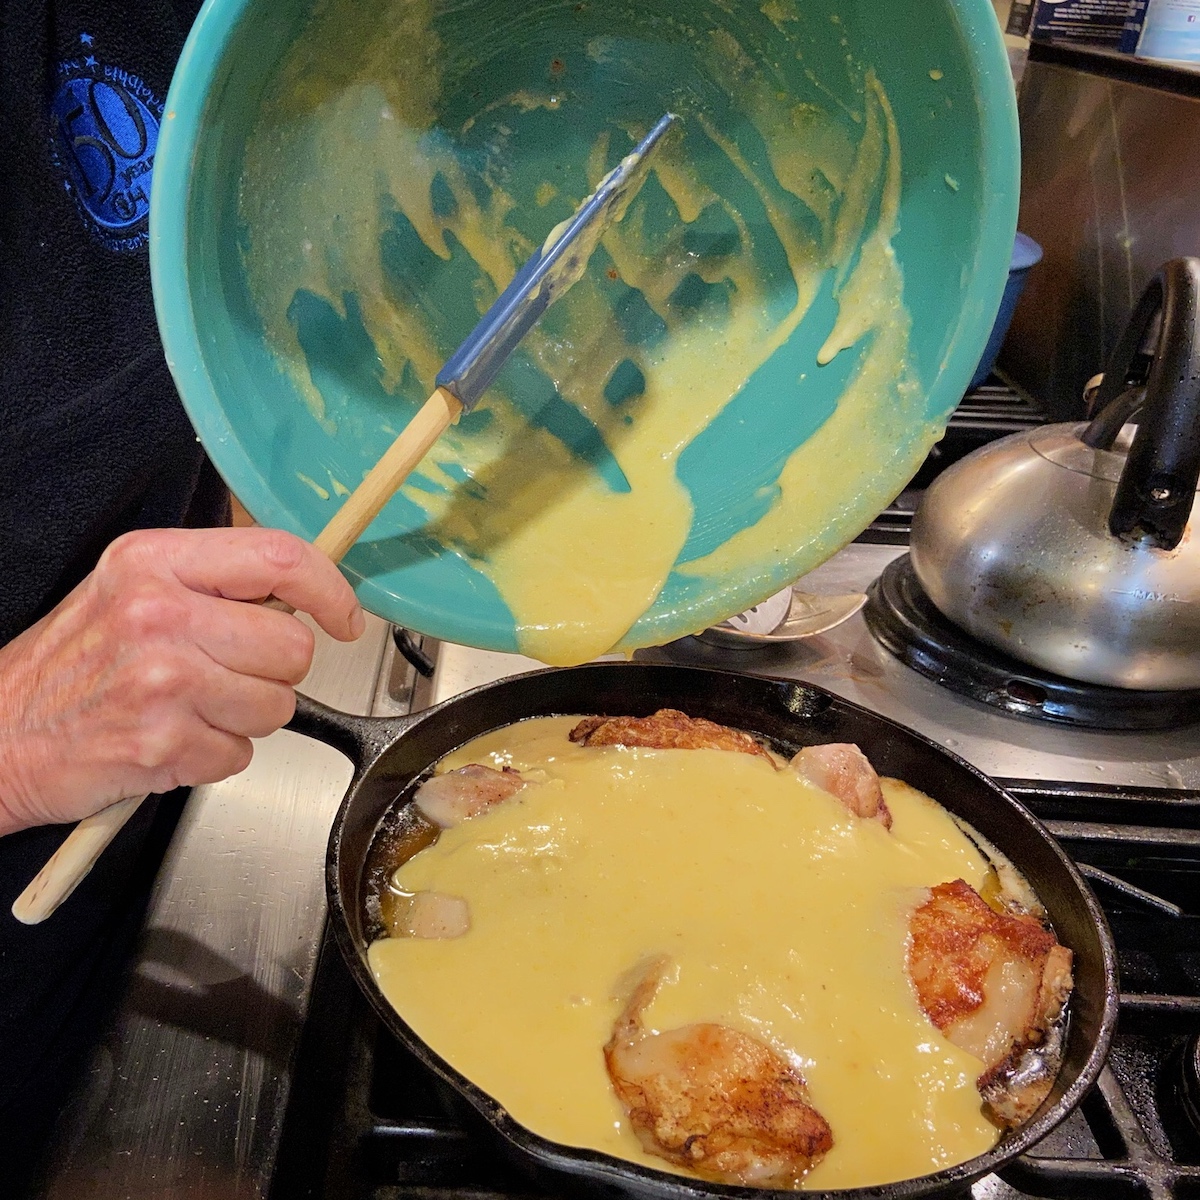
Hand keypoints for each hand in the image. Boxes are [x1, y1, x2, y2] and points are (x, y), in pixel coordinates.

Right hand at [0, 527, 363, 833]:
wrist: (0, 735)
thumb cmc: (74, 664)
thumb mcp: (131, 589)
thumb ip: (213, 583)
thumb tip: (301, 596)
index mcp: (155, 561)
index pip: (280, 557)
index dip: (331, 590)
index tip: (344, 618)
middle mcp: (159, 613)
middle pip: (292, 646)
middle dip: (276, 672)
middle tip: (228, 676)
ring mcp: (161, 680)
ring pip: (277, 706)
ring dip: (246, 717)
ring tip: (191, 708)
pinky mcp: (162, 743)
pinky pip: (240, 755)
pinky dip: (215, 756)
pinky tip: (172, 739)